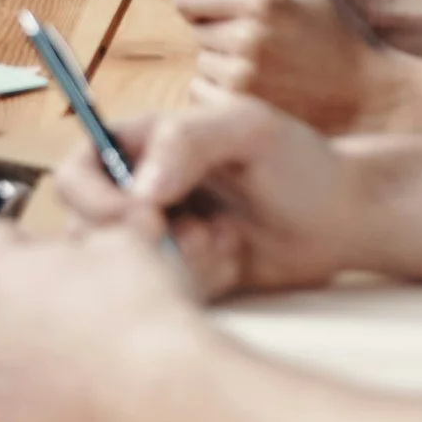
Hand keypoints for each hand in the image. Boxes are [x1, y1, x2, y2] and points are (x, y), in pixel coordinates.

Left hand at [0, 220, 209, 421]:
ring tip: (89, 348)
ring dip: (34, 344)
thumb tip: (80, 246)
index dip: (39, 242)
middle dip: (28, 293)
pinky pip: (25, 399)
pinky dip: (48, 391)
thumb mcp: (116, 240)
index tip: (70, 256)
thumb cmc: (140, 310)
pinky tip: (89, 388)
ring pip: (5, 351)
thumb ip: (78, 236)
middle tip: (80, 300)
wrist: (166, 398)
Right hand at [52, 98, 368, 298]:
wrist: (346, 218)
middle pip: (86, 227)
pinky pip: (160, 294)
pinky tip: (232, 260)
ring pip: (122, 266)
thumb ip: (187, 140)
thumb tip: (139, 189)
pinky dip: (196, 283)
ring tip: (223, 242)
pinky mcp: (178, 276)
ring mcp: (156, 236)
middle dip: (139, 241)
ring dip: (173, 261)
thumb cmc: (299, 160)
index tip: (144, 220)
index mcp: (137, 145)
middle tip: (196, 236)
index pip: (75, 172)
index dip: (95, 200)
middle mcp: (135, 190)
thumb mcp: (247, 128)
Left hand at [169, 0, 421, 132]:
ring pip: (202, 62)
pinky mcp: (242, 109)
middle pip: (195, 31)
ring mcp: (243, 78)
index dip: (203, 1)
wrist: (369, 94)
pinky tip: (258, 86)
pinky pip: (205, 93)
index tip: (222, 6)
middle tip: (254, 35)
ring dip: (222, 61)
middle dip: (216, 29)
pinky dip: (222, 90)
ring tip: (262, 62)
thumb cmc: (337, 30)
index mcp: (258, 2)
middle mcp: (246, 39)